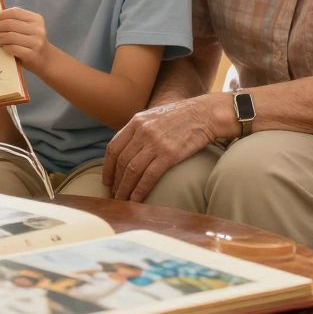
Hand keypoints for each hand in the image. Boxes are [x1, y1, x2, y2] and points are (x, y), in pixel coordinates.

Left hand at [0, 7, 50, 66]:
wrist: (46, 60)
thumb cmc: (31, 42)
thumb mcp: (28, 29)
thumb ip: (15, 23)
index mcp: (36, 19)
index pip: (15, 12)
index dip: (1, 15)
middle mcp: (38, 29)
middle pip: (10, 24)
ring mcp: (36, 42)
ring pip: (10, 36)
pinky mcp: (31, 54)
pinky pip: (12, 48)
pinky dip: (4, 47)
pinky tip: (0, 47)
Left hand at [103, 94, 224, 201]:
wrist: (205, 114)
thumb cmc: (182, 116)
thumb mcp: (155, 116)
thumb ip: (140, 129)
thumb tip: (129, 149)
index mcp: (136, 121)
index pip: (113, 147)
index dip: (108, 167)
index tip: (107, 180)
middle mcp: (143, 131)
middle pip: (122, 161)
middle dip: (116, 181)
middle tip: (115, 194)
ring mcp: (155, 143)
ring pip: (132, 171)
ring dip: (125, 188)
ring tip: (122, 200)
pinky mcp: (169, 154)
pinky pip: (149, 176)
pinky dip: (139, 190)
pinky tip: (136, 199)